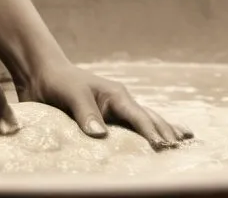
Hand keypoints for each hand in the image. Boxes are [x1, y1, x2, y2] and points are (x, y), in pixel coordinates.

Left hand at [17, 61, 192, 150]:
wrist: (42, 76)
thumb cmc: (58, 82)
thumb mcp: (70, 93)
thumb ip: (84, 112)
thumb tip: (101, 135)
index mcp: (116, 95)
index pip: (139, 117)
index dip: (152, 132)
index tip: (164, 147)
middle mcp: (122, 104)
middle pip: (151, 120)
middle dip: (168, 134)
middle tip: (184, 151)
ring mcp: (117, 113)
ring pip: (147, 123)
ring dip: (165, 132)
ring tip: (186, 142)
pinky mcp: (108, 122)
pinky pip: (133, 130)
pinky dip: (149, 134)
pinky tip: (160, 140)